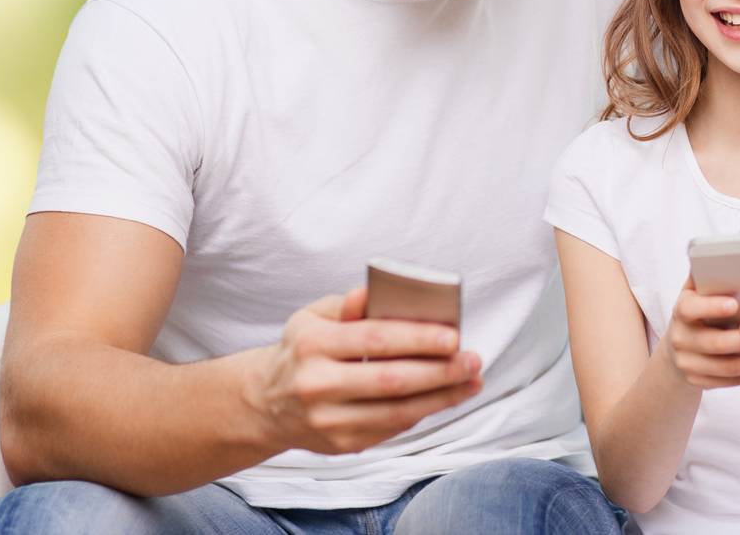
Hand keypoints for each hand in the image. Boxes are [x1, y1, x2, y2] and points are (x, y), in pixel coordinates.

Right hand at [246, 286, 483, 455]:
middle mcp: (318, 385)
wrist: (266, 403)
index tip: (454, 335)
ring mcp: (329, 421)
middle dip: (439, 371)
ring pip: (396, 411)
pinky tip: (446, 397)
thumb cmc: (303, 349)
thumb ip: (347, 305)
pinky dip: (423, 412)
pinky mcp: (342, 445)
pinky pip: (392, 428)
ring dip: (441, 397)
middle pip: (391, 380)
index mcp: (313, 344)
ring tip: (472, 380)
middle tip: (473, 359)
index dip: (417, 338)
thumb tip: (373, 294)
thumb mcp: (313, 316)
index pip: (374, 339)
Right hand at [660, 277, 739, 389]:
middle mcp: (679, 339)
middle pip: (715, 342)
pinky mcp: (697, 381)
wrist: (679, 345)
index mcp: (680, 311)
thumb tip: (721, 254)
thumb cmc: (698, 309)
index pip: (692, 309)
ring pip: (726, 367)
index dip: (712, 307)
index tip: (736, 303)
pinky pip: (729, 382)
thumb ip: (707, 276)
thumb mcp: (696, 291)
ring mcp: (687, 364)